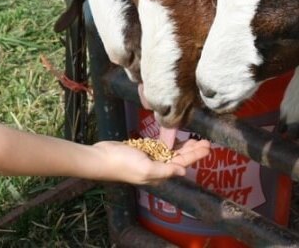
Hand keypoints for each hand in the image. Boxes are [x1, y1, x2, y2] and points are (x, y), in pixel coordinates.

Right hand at [92, 138, 209, 184]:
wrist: (102, 157)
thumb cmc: (124, 164)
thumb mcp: (146, 168)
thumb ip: (165, 170)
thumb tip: (183, 171)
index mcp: (160, 173)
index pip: (182, 163)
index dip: (195, 155)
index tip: (207, 147)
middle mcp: (157, 166)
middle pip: (179, 157)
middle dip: (192, 149)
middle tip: (206, 141)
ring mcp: (150, 157)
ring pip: (171, 150)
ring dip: (182, 144)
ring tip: (195, 137)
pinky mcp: (142, 148)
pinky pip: (159, 145)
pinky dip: (168, 141)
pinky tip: (174, 136)